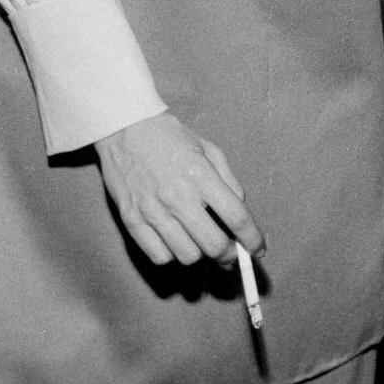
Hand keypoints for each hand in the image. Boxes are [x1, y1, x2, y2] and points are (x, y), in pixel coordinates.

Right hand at [94, 110, 263, 266]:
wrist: (125, 127)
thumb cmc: (170, 137)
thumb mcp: (208, 148)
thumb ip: (228, 181)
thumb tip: (240, 211)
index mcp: (200, 175)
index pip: (237, 217)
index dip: (252, 239)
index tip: (258, 249)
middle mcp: (177, 196)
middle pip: (214, 245)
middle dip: (229, 255)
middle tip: (230, 253)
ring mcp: (152, 211)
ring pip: (188, 256)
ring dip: (200, 254)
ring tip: (199, 241)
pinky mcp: (131, 221)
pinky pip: (159, 256)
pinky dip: (172, 254)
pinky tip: (175, 241)